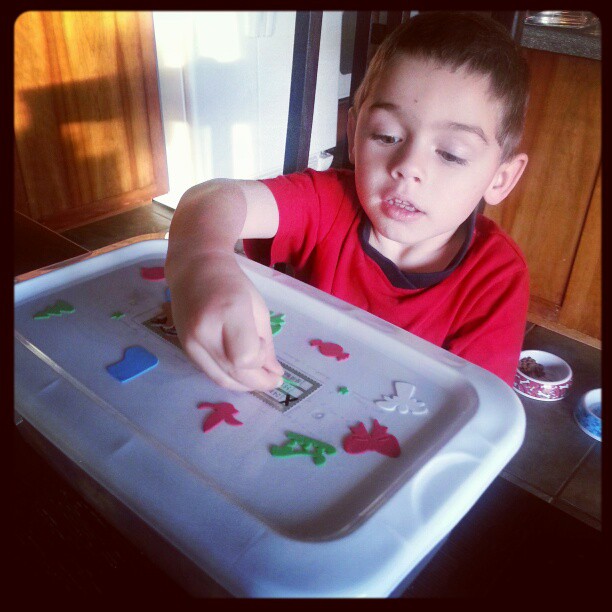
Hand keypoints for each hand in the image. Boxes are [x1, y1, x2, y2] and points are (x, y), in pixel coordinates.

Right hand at [168, 252, 284, 391]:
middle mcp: (204, 330)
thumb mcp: (258, 307)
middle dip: (258, 382)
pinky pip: (211, 372)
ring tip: (261, 379)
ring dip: (244, 385)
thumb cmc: (232, 283)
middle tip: (274, 381)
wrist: (194, 269)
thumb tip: (275, 374)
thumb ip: (266, 343)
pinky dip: (229, 376)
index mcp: (228, 311)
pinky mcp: (184, 349)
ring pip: (221, 379)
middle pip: (233, 373)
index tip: (265, 345)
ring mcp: (190, 342)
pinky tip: (242, 371)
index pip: (245, 357)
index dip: (260, 360)